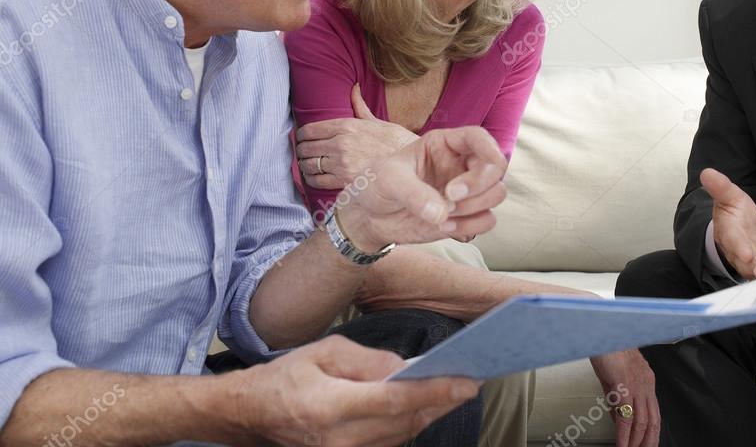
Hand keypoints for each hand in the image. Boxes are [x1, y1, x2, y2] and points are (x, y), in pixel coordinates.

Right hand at [233, 334, 480, 446]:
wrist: (251, 414)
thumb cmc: (287, 376)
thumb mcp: (325, 352)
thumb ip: (368, 360)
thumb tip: (406, 368)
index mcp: (331, 407)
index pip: (395, 400)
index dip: (435, 392)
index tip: (466, 382)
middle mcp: (340, 440)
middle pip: (405, 423)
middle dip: (441, 402)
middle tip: (471, 381)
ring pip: (401, 436)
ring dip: (429, 414)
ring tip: (454, 390)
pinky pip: (389, 444)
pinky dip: (409, 425)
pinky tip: (424, 406)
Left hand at [296, 84, 417, 189]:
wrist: (410, 165)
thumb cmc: (396, 143)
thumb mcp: (377, 121)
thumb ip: (360, 106)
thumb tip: (354, 88)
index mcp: (346, 125)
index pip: (309, 130)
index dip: (301, 136)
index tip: (302, 139)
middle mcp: (340, 143)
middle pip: (305, 148)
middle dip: (302, 151)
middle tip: (304, 154)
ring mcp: (341, 163)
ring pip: (308, 165)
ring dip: (305, 166)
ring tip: (308, 166)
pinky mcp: (344, 180)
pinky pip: (316, 180)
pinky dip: (312, 179)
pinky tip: (315, 177)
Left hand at [340, 126, 507, 250]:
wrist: (370, 216)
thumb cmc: (377, 185)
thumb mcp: (387, 180)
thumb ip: (412, 193)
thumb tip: (441, 213)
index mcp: (445, 144)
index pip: (479, 138)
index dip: (485, 153)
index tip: (459, 184)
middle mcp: (461, 164)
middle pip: (496, 166)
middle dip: (478, 186)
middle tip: (450, 197)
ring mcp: (466, 190)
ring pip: (497, 193)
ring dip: (474, 207)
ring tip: (442, 214)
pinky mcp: (466, 214)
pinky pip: (487, 220)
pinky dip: (470, 226)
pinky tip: (443, 226)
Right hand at [589, 350, 658, 446]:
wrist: (602, 333)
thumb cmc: (607, 349)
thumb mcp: (614, 379)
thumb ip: (617, 400)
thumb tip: (618, 419)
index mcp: (646, 380)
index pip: (654, 412)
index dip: (652, 431)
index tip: (647, 442)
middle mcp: (646, 384)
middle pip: (653, 420)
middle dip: (649, 441)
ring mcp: (636, 386)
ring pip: (642, 422)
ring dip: (637, 441)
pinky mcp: (624, 388)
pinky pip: (626, 418)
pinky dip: (625, 435)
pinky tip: (622, 444)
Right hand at [702, 168, 755, 278]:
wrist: (740, 228)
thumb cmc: (732, 213)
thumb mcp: (728, 197)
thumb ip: (720, 187)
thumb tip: (707, 173)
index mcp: (729, 236)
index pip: (733, 244)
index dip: (740, 250)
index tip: (748, 255)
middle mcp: (744, 254)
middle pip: (752, 267)